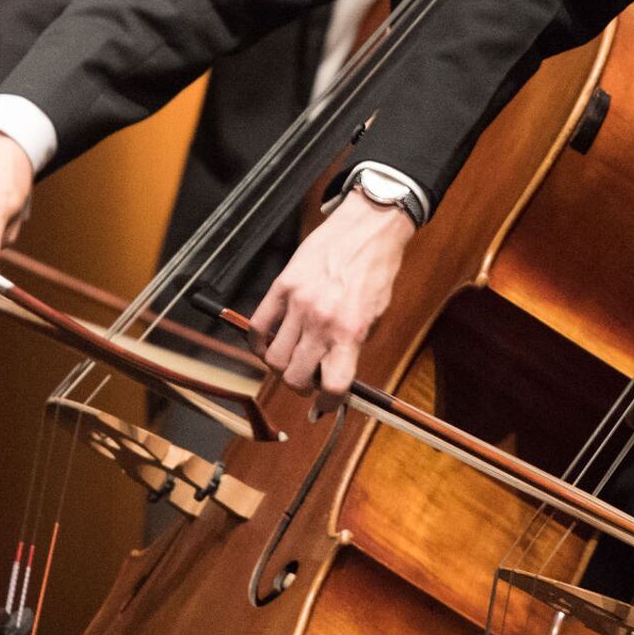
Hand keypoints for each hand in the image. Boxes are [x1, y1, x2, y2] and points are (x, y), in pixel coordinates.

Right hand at [251, 191, 412, 397]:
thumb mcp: (375, 316)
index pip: (334, 386)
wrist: (366, 229)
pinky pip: (258, 326)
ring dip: (280, 367)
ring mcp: (298, 304)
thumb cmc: (375, 272)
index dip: (328, 404)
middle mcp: (322, 321)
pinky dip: (258, 343)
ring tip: (290, 360)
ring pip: (274, 358)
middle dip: (301, 386)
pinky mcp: (281, 287)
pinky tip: (268, 345)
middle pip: (296, 377)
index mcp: (350, 331)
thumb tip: (334, 375)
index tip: (325, 405)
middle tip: (307, 381)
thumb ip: (352, 347)